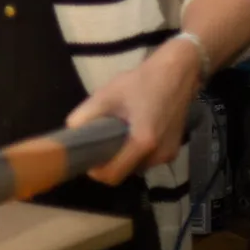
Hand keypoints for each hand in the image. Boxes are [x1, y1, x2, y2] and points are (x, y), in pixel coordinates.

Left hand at [65, 36, 201, 184]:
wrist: (178, 73)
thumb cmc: (141, 82)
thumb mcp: (106, 95)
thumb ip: (85, 116)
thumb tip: (71, 133)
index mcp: (143, 143)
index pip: (113, 176)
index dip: (96, 171)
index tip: (87, 157)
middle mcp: (158, 156)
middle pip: (125, 172)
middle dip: (110, 161)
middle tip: (100, 141)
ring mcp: (169, 155)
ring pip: (136, 166)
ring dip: (124, 156)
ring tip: (118, 133)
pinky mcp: (174, 150)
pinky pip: (148, 159)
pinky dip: (137, 152)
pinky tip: (133, 131)